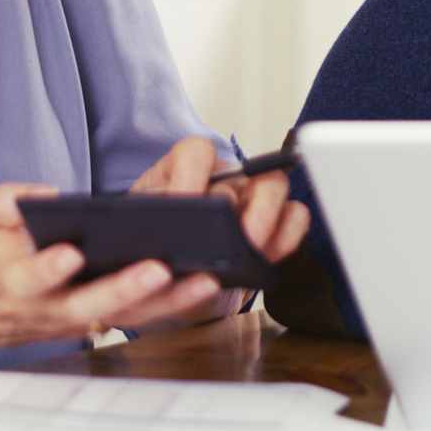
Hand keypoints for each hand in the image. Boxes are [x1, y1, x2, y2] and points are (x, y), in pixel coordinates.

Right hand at [0, 183, 222, 356]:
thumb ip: (0, 202)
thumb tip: (45, 196)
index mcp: (10, 277)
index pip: (29, 278)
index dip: (47, 269)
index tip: (68, 254)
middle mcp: (44, 306)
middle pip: (87, 304)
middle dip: (124, 288)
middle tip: (159, 269)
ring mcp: (69, 319)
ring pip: (119, 315)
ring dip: (162, 302)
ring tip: (202, 280)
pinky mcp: (90, 322)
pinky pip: (132, 317)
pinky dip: (166, 306)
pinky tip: (199, 285)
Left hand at [115, 137, 310, 331]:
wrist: (167, 277)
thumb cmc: (149, 247)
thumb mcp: (136, 233)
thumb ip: (144, 229)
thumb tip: (156, 238)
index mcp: (183, 168)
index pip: (196, 152)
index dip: (191, 174)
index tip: (184, 203)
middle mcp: (222, 178)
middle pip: (243, 172)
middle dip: (237, 206)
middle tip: (229, 237)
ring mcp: (251, 197)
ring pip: (275, 186)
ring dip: (266, 219)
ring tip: (251, 249)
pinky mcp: (272, 224)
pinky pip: (295, 217)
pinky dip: (286, 237)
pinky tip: (267, 258)